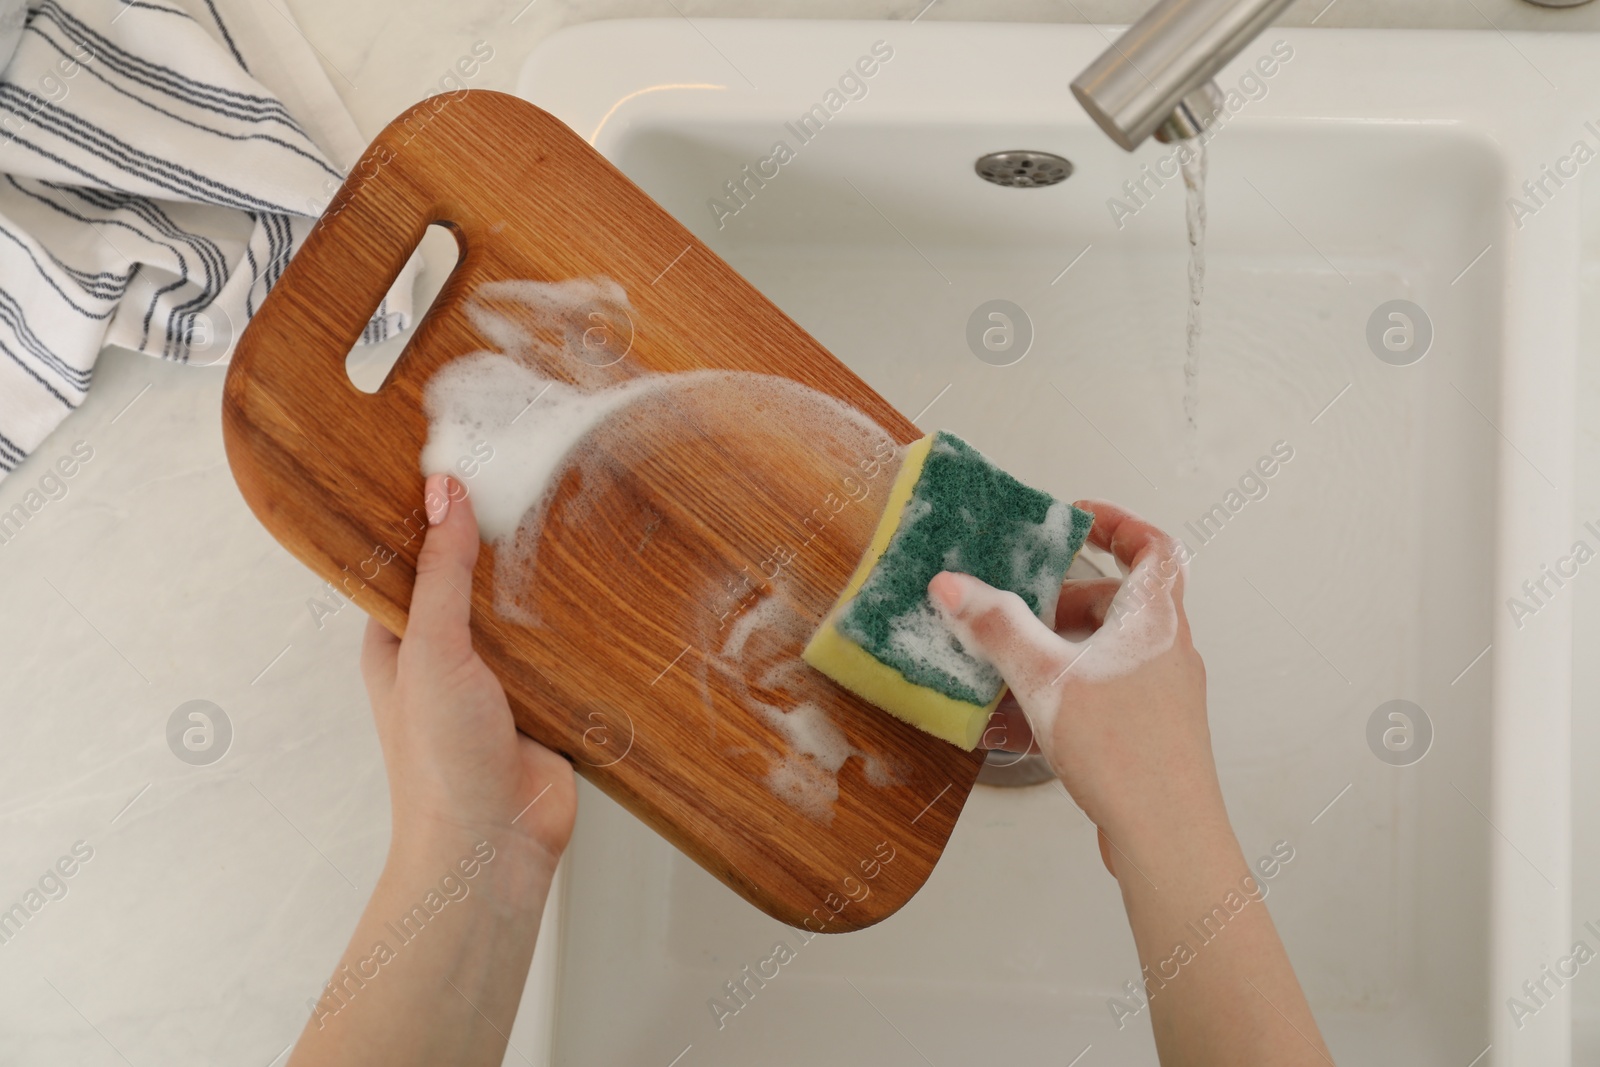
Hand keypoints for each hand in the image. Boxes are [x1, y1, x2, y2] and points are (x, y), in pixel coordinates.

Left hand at [360, 473, 576, 868]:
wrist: (494, 847)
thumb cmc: (438, 764)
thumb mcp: (431, 651)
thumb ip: (442, 573)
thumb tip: (444, 495)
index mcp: (400, 642)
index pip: (413, 561)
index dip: (432, 516)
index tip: (458, 462)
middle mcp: (448, 656)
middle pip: (475, 582)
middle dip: (498, 542)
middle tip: (527, 476)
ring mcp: (501, 680)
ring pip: (524, 612)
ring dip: (544, 584)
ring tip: (573, 517)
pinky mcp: (549, 701)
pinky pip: (565, 650)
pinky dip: (581, 626)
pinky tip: (605, 587)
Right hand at [932, 501, 1219, 855]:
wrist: (1168, 836)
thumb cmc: (1124, 749)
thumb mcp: (1046, 677)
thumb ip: (997, 628)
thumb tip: (953, 585)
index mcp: (1154, 619)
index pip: (1153, 547)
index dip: (1118, 524)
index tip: (1076, 520)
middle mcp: (1166, 651)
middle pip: (1121, 603)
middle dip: (1066, 599)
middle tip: (1023, 606)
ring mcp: (1162, 697)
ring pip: (1107, 655)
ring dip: (1058, 653)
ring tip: (1010, 666)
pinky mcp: (1150, 736)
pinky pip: (1102, 698)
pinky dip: (1063, 698)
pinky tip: (1019, 725)